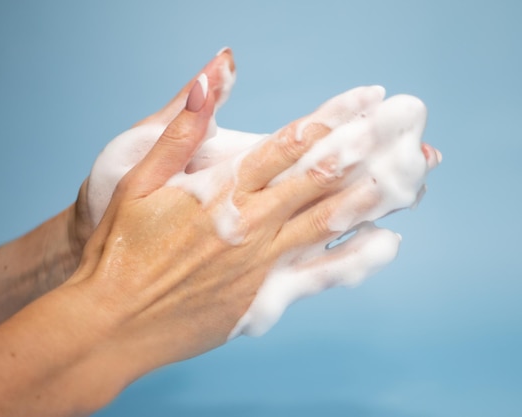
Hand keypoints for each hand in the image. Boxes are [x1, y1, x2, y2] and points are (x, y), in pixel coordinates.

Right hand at [68, 76, 440, 373]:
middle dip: (368, 144)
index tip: (370, 99)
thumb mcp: (139, 178)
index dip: (335, 116)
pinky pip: (320, 277)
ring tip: (411, 174)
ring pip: (329, 221)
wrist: (110, 322)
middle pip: (321, 175)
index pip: (291, 142)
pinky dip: (356, 258)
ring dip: (373, 194)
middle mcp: (250, 224)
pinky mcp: (261, 299)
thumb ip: (182, 128)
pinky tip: (386, 243)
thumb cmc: (118, 248)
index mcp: (221, 189)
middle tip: (408, 124)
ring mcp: (260, 264)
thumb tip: (209, 76)